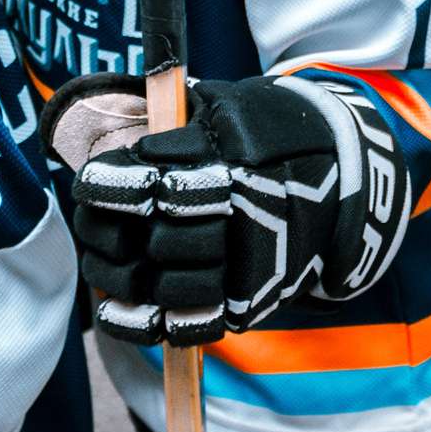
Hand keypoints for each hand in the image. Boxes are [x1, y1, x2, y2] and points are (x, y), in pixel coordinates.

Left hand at [41, 71, 409, 346]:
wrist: (343, 178)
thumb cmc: (266, 137)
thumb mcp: (230, 107)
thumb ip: (178, 116)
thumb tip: (114, 112)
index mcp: (236, 164)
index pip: (159, 182)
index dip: (112, 187)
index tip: (87, 183)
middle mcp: (246, 218)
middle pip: (159, 239)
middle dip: (110, 232)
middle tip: (89, 219)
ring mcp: (249, 265)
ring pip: (167, 284)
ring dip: (120, 276)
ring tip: (101, 258)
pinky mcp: (249, 300)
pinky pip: (189, 324)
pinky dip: (146, 322)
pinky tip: (117, 307)